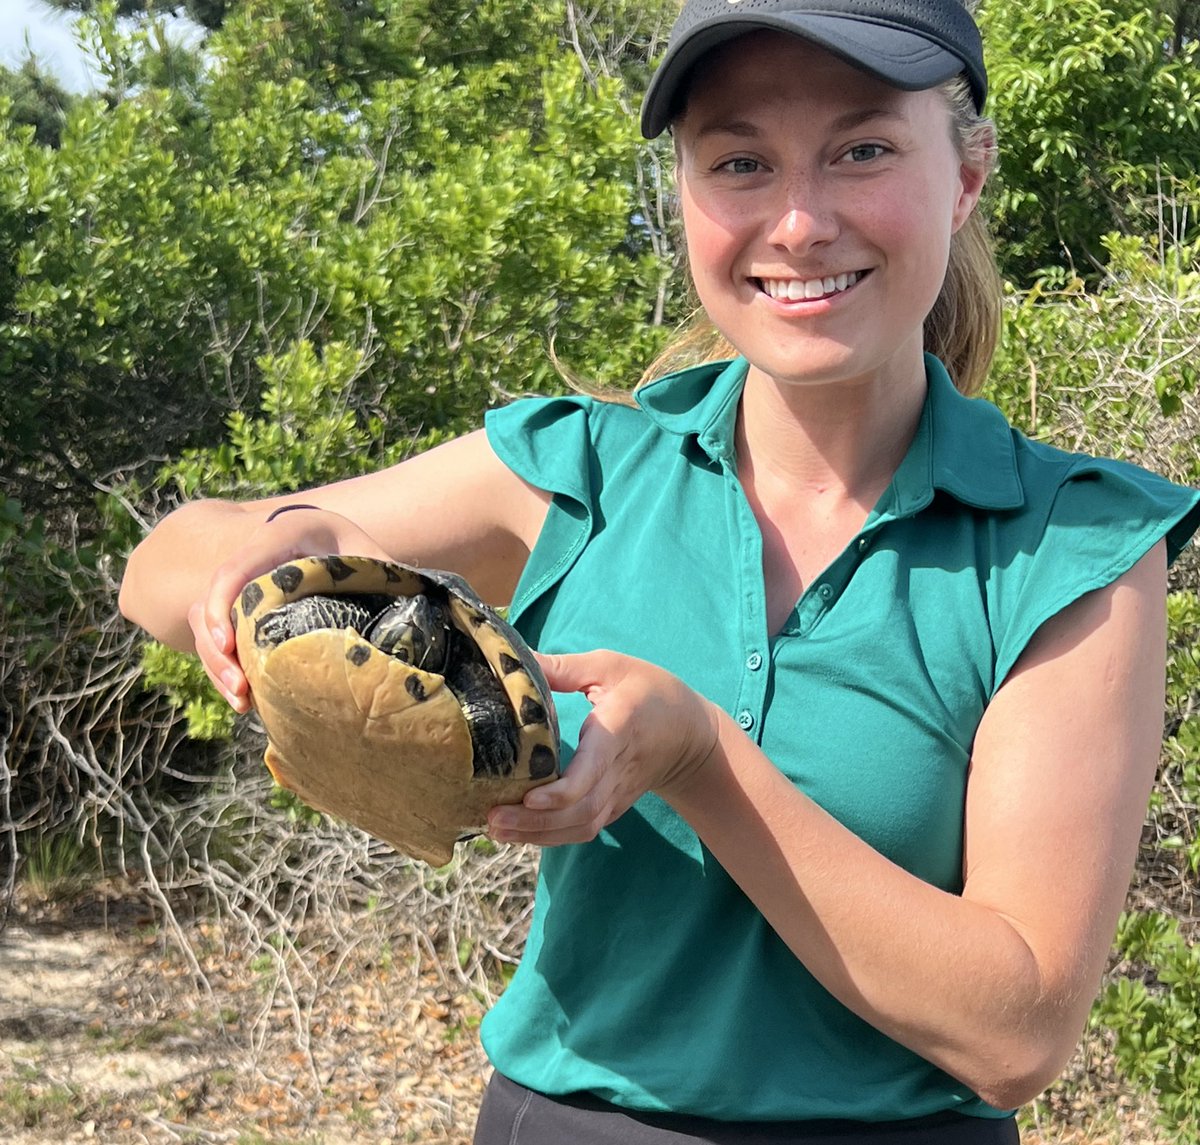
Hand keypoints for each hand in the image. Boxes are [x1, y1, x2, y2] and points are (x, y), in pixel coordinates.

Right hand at [189, 506, 392, 712]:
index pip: (236, 569)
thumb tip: (419, 609)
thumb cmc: (356, 547)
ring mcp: (239, 585)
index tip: (230, 645)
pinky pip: (217, 639)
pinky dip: (225, 668)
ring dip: (218, 666)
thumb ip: (384, 574)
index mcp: (281, 537)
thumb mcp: (371, 555)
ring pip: (207, 625)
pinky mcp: (238, 610)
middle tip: (240, 687)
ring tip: (242, 701)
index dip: (224, 605)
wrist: (330, 535)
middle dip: (218, 650)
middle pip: (213, 604)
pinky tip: (244, 698)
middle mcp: (251, 559)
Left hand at [487, 650, 719, 846]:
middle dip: (536, 821)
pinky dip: (551, 837)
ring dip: (538, 834)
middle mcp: (620, 769)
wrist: (689, 734)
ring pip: (581, 826)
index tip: (529, 797)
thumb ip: (563, 667)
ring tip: (497, 829)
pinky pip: (583, 830)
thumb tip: (512, 662)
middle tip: (493, 818)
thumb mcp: (611, 666)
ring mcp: (619, 793)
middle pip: (581, 809)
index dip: (562, 791)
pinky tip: (519, 832)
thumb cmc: (649, 691)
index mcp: (620, 729)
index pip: (594, 769)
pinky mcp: (614, 806)